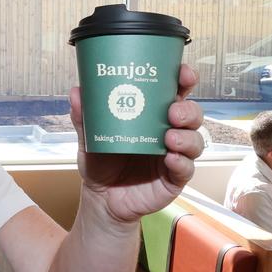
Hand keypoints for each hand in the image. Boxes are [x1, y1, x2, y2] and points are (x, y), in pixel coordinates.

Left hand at [71, 64, 204, 222]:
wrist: (101, 199)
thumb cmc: (101, 163)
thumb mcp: (90, 137)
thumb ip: (84, 116)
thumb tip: (76, 92)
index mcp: (153, 115)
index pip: (176, 92)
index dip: (184, 80)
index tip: (183, 73)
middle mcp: (169, 132)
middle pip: (192, 114)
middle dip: (188, 109)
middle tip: (173, 111)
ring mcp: (174, 155)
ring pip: (195, 140)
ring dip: (187, 137)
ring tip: (169, 138)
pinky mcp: (174, 178)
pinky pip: (186, 169)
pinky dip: (181, 162)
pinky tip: (170, 159)